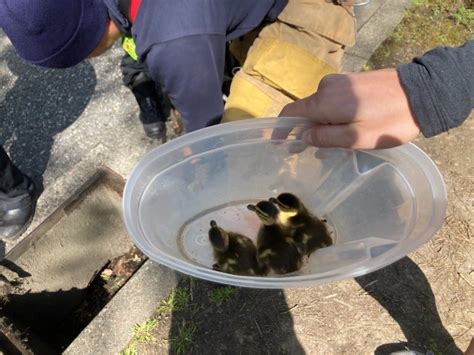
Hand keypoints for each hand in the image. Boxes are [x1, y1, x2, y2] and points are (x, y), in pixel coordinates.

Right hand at [279, 69, 420, 148]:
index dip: (281, 129)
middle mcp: (326, 87)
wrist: (422, 92)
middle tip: (307, 153)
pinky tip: (343, 129)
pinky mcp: (352, 80)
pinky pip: (332, 100)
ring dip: (321, 125)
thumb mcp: (356, 138)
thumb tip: (302, 137)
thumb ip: (325, 138)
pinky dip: (331, 115)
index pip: (290, 112)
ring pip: (320, 106)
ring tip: (331, 146)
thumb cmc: (388, 121)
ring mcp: (340, 81)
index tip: (277, 144)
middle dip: (304, 131)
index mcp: (324, 101)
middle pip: (306, 111)